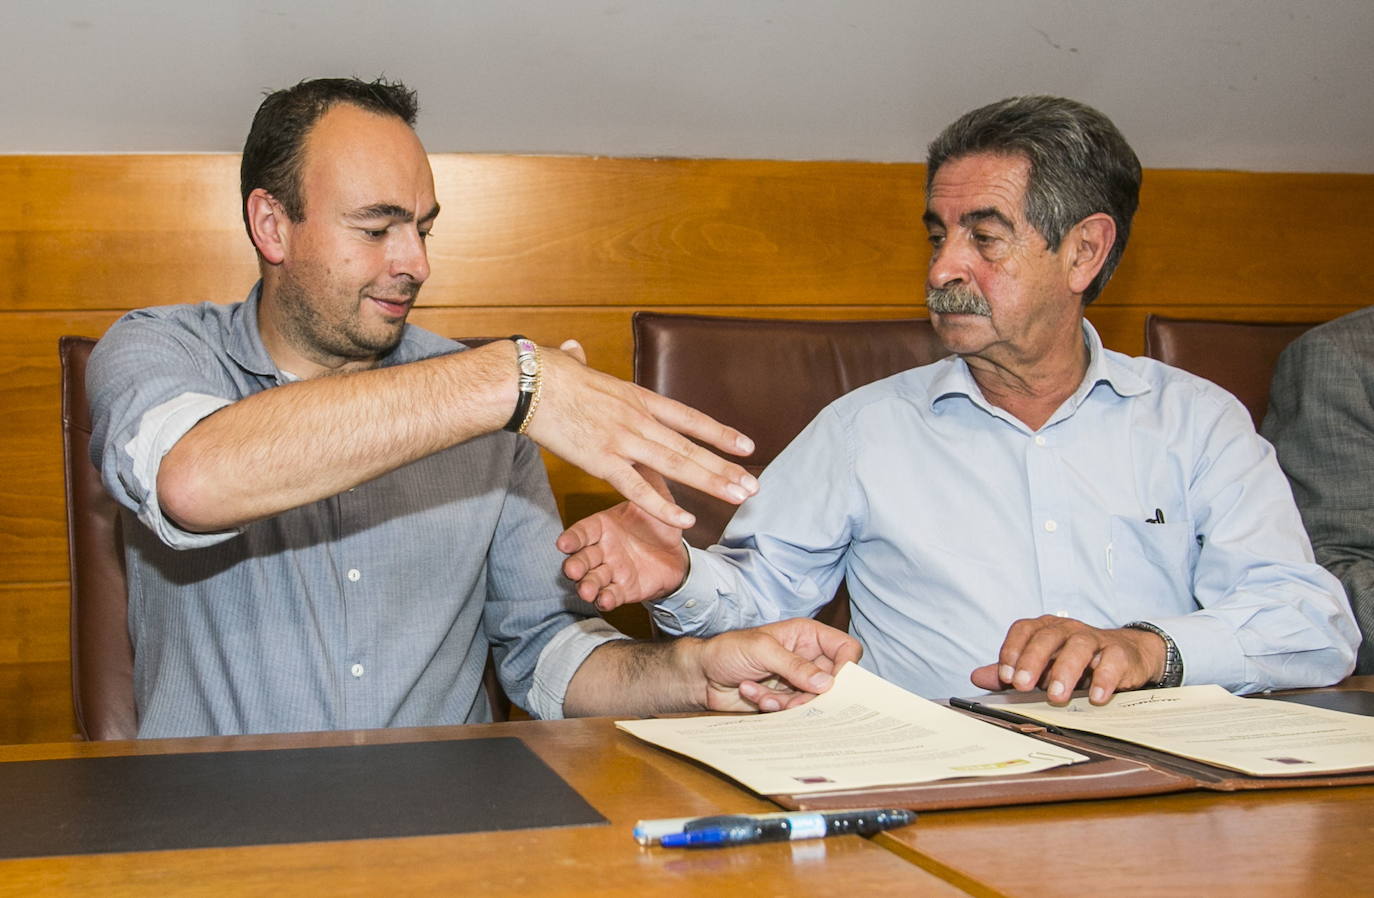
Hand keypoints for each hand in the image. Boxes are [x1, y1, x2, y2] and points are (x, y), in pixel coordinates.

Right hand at [524, 340, 757, 529]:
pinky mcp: (601, 460)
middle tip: (752, 487)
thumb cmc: (545, 373)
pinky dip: (663, 506)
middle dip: (724, 468)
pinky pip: (638, 489)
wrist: (527, 382)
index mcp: (636, 397)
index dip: (719, 433)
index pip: (689, 418)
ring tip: (738, 497)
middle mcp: (638, 419)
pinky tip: (686, 520)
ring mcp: (622, 440)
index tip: (746, 446)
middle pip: (690, 447)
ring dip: (710, 482)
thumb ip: (580, 360)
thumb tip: (572, 348)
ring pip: (676, 465)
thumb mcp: (574, 364)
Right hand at [557, 467, 688, 610]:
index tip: (563, 544)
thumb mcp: (658, 496)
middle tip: (572, 570)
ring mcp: (611, 570)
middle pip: (581, 558)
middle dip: (575, 565)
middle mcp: (602, 549)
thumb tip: (649, 446)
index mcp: (603, 526)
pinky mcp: (624, 589)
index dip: (572, 539)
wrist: (677, 553)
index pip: (582, 532)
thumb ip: (649, 477)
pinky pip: (611, 595)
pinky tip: (605, 600)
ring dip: (587, 586)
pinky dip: (606, 599)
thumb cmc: (658, 523)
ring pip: (592, 579)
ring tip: (587, 589)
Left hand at [689, 618, 863, 712]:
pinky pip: (794, 711)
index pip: (846, 648)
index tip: (833, 685)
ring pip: (814, 701)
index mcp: (807, 636)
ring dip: (788, 702)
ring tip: (763, 694)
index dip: (847, 667)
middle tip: (794, 700)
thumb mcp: (762, 651)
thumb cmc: (727, 651)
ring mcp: (796, 681)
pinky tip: (752, 694)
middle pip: (833, 682)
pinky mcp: (785, 700)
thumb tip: (827, 683)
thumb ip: (795, 666)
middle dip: (813, 694)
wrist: (700, 675)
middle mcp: (806, 658)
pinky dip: (774, 707)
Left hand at [969, 615, 1165, 705]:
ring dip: (1065, 670)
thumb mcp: (1041, 666)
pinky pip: (1112, 661)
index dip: (1012, 650)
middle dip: (1033, 660)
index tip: (1005, 675)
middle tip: (1023, 686)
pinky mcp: (1119, 654)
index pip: (1023, 630)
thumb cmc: (1073, 661)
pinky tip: (1096, 696)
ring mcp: (1094, 639)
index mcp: (1045, 629)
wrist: (1124, 655)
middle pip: (1047, 637)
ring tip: (1056, 696)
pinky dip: (1104, 679)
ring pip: (1078, 646)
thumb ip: (1011, 672)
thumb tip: (976, 677)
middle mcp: (1067, 629)